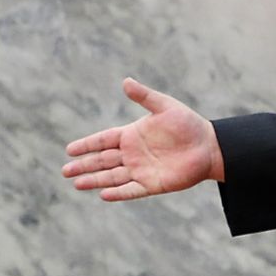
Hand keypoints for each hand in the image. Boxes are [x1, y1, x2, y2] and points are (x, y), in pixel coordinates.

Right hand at [62, 78, 222, 201]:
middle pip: (103, 160)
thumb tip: (125, 81)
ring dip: (95, 180)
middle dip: (84, 165)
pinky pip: (132, 190)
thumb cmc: (188, 124)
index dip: (87, 145)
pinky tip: (104, 194)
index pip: (103, 140)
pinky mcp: (153, 184)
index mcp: (132, 135)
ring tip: (76, 183)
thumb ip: (145, 96)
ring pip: (112, 176)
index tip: (69, 150)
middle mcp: (133, 154)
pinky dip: (118, 192)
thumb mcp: (165, 106)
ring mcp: (141, 170)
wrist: (210, 145)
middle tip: (65, 171)